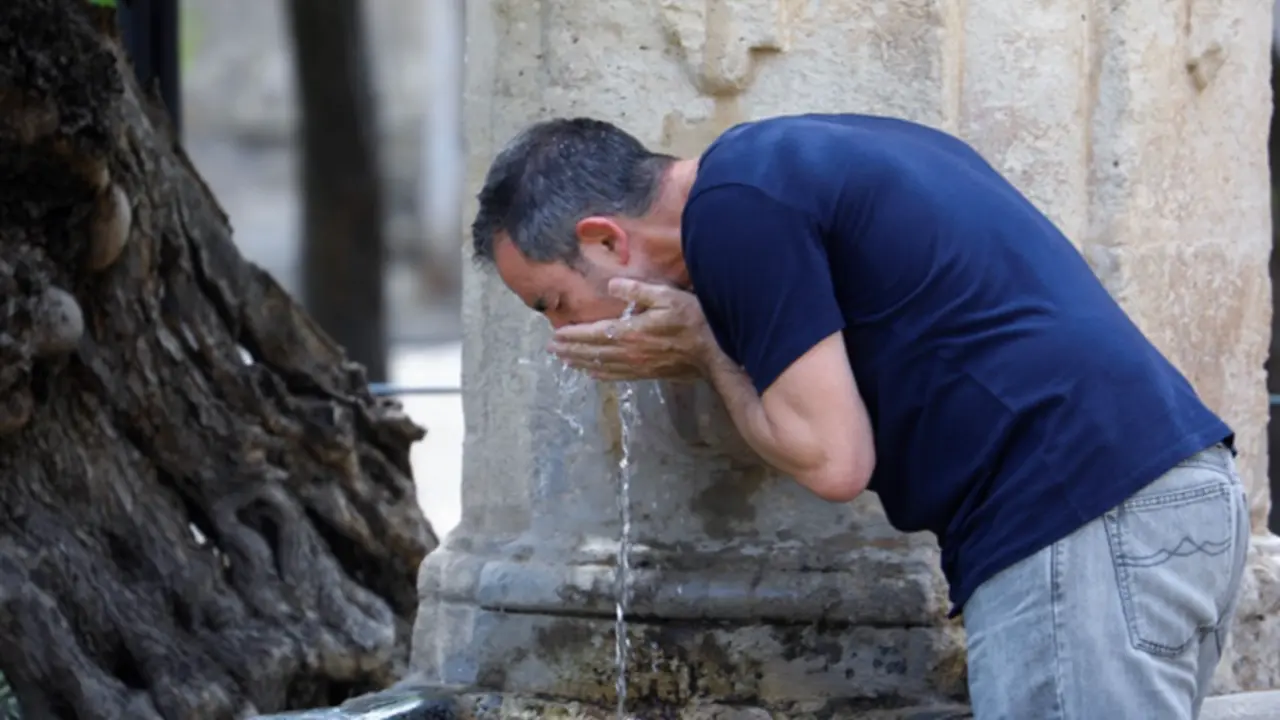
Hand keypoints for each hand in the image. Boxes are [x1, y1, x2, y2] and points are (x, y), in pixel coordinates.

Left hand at [548, 278, 716, 381]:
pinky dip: (601, 375)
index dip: (573, 334)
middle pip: (592, 352)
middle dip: (570, 350)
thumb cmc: (692, 320)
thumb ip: (636, 291)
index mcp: (630, 332)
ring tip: (564, 360)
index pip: (594, 333)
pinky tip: (592, 374)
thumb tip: (610, 286)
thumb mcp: (666, 296)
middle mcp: (629, 352)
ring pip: (601, 366)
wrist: (713, 352)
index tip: (555, 335)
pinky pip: (617, 375)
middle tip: (551, 350)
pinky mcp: (647, 374)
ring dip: (580, 363)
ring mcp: (637, 366)